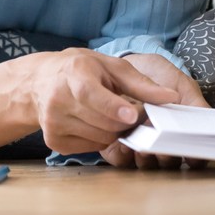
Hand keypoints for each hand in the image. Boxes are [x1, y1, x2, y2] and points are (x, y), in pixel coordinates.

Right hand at [32, 48, 179, 155]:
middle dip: (125, 120)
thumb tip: (172, 97)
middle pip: (102, 122)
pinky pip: (90, 148)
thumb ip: (141, 83)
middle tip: (133, 110)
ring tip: (113, 114)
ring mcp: (53, 123)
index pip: (92, 95)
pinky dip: (101, 138)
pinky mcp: (53, 141)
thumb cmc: (83, 69)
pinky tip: (95, 122)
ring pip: (100, 138)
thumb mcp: (111, 66)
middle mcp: (59, 100)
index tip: (132, 114)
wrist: (42, 80)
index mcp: (74, 74)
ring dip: (115, 130)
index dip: (113, 107)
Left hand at [101, 53, 207, 168]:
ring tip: (143, 147)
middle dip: (167, 156)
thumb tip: (203, 128)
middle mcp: (162, 143)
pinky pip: (122, 160)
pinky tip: (126, 143)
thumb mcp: (183, 84)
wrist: (131, 65)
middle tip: (163, 144)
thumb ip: (195, 104)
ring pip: (146, 166)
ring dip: (146, 159)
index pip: (193, 155)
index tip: (192, 152)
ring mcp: (140, 146)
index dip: (194, 157)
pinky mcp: (117, 146)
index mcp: (181, 133)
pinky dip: (124, 155)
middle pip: (169, 163)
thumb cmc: (160, 74)